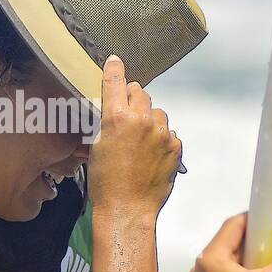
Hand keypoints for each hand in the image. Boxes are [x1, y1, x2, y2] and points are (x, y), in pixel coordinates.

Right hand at [87, 56, 181, 221]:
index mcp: (117, 118)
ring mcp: (161, 134)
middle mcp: (142, 121)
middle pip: (140, 93)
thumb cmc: (105, 183)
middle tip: (126, 116)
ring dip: (149, 120)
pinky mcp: (175, 146)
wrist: (127, 209)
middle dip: (133, 100)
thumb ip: (107, 122)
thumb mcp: (96, 146)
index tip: (115, 62)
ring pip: (157, 113)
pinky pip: (168, 132)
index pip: (116, 82)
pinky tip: (150, 154)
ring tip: (139, 142)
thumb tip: (114, 110)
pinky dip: (160, 138)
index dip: (114, 69)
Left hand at [190, 214, 271, 271]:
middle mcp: (199, 265)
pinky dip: (237, 268)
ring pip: (225, 256)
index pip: (234, 224)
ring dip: (245, 253)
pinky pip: (221, 271)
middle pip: (228, 239)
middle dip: (253, 237)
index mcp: (212, 257)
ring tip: (270, 255)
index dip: (256, 219)